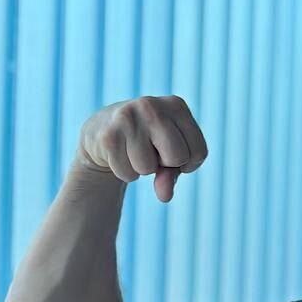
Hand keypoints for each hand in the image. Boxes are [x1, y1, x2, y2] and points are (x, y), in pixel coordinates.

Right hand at [76, 95, 208, 201]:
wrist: (101, 130)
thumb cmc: (147, 143)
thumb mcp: (169, 155)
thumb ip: (172, 175)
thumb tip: (165, 196)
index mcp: (176, 105)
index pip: (199, 152)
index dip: (188, 164)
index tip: (173, 154)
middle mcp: (152, 106)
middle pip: (178, 157)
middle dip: (166, 164)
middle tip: (152, 151)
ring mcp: (128, 118)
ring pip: (148, 168)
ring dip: (142, 169)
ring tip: (133, 151)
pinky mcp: (109, 135)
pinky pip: (128, 173)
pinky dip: (125, 172)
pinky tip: (119, 154)